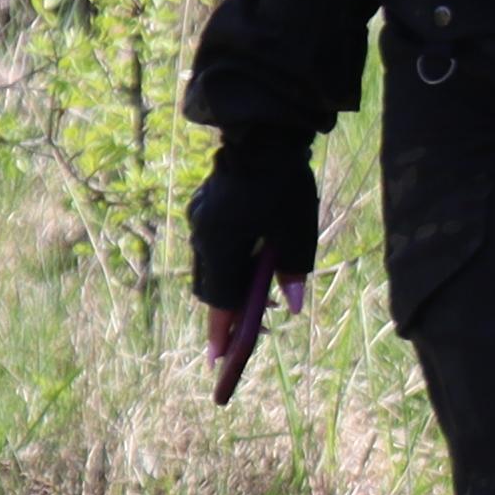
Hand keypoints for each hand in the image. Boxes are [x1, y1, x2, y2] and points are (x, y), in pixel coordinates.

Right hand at [185, 132, 318, 406]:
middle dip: (226, 313)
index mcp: (222, 244)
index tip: (220, 359)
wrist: (261, 135)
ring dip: (227, 288)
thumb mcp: (296, 230)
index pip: (220, 299)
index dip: (223, 330)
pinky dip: (225, 264)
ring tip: (251, 306)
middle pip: (210, 287)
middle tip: (242, 337)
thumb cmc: (284, 184)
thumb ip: (293, 271)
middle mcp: (202, 237)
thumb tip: (291, 308)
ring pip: (209, 267)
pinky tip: (246, 268)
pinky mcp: (201, 210)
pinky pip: (210, 247)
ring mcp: (198, 222)